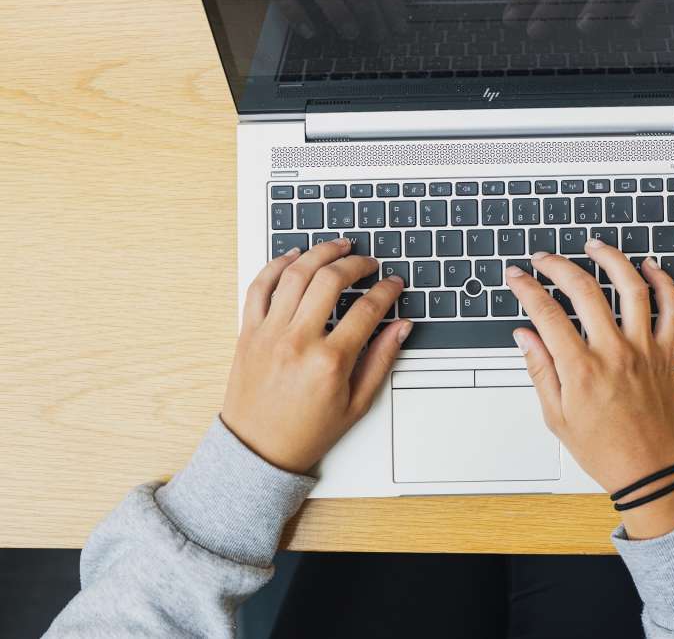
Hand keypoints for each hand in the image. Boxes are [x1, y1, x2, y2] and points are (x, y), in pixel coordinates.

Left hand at [221, 239, 410, 473]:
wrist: (257, 450)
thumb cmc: (305, 432)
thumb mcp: (356, 404)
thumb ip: (381, 360)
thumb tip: (401, 328)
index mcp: (329, 362)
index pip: (367, 310)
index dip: (386, 291)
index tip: (393, 284)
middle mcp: (298, 341)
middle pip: (330, 280)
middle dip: (355, 263)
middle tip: (368, 262)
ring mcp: (269, 333)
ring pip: (295, 274)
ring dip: (319, 253)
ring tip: (337, 246)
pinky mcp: (248, 332)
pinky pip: (259, 287)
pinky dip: (276, 265)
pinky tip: (294, 256)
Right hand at [506, 240, 673, 538]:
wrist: (653, 472)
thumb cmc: (606, 451)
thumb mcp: (557, 417)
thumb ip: (540, 371)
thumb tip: (525, 337)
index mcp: (581, 369)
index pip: (546, 313)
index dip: (526, 288)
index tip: (516, 277)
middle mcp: (614, 352)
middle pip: (584, 290)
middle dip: (558, 266)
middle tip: (544, 259)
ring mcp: (643, 349)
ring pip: (631, 287)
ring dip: (611, 259)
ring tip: (594, 246)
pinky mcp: (666, 353)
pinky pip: (671, 309)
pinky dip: (664, 283)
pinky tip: (650, 267)